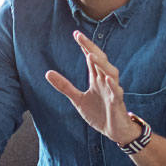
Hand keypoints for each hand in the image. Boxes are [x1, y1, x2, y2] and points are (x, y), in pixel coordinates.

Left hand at [45, 31, 139, 145]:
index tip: (76, 34)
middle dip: (91, 48)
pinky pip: (116, 92)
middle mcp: (105, 81)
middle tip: (80, 36)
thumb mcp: (78, 99)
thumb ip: (65, 86)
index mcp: (96, 79)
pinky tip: (107, 78)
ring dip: (101, 63)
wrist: (115, 131)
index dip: (84, 46)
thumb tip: (47, 73)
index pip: (91, 58)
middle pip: (99, 60)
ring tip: (91, 54)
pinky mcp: (117, 103)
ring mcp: (112, 91)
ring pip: (110, 72)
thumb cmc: (99, 113)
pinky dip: (112, 85)